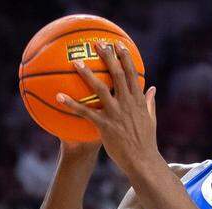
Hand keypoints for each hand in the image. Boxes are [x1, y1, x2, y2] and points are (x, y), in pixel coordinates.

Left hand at [58, 42, 157, 175]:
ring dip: (87, 74)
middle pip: (117, 75)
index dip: (125, 58)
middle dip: (108, 57)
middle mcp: (127, 104)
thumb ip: (149, 102)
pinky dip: (71, 104)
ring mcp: (116, 114)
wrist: (142, 161)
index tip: (119, 45)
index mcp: (138, 101)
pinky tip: (59, 96)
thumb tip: (152, 87)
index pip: (133, 74)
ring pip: (100, 89)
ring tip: (76, 63)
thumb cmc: (146, 142)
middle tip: (97, 44)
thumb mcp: (151, 119)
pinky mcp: (105, 126)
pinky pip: (85, 112)